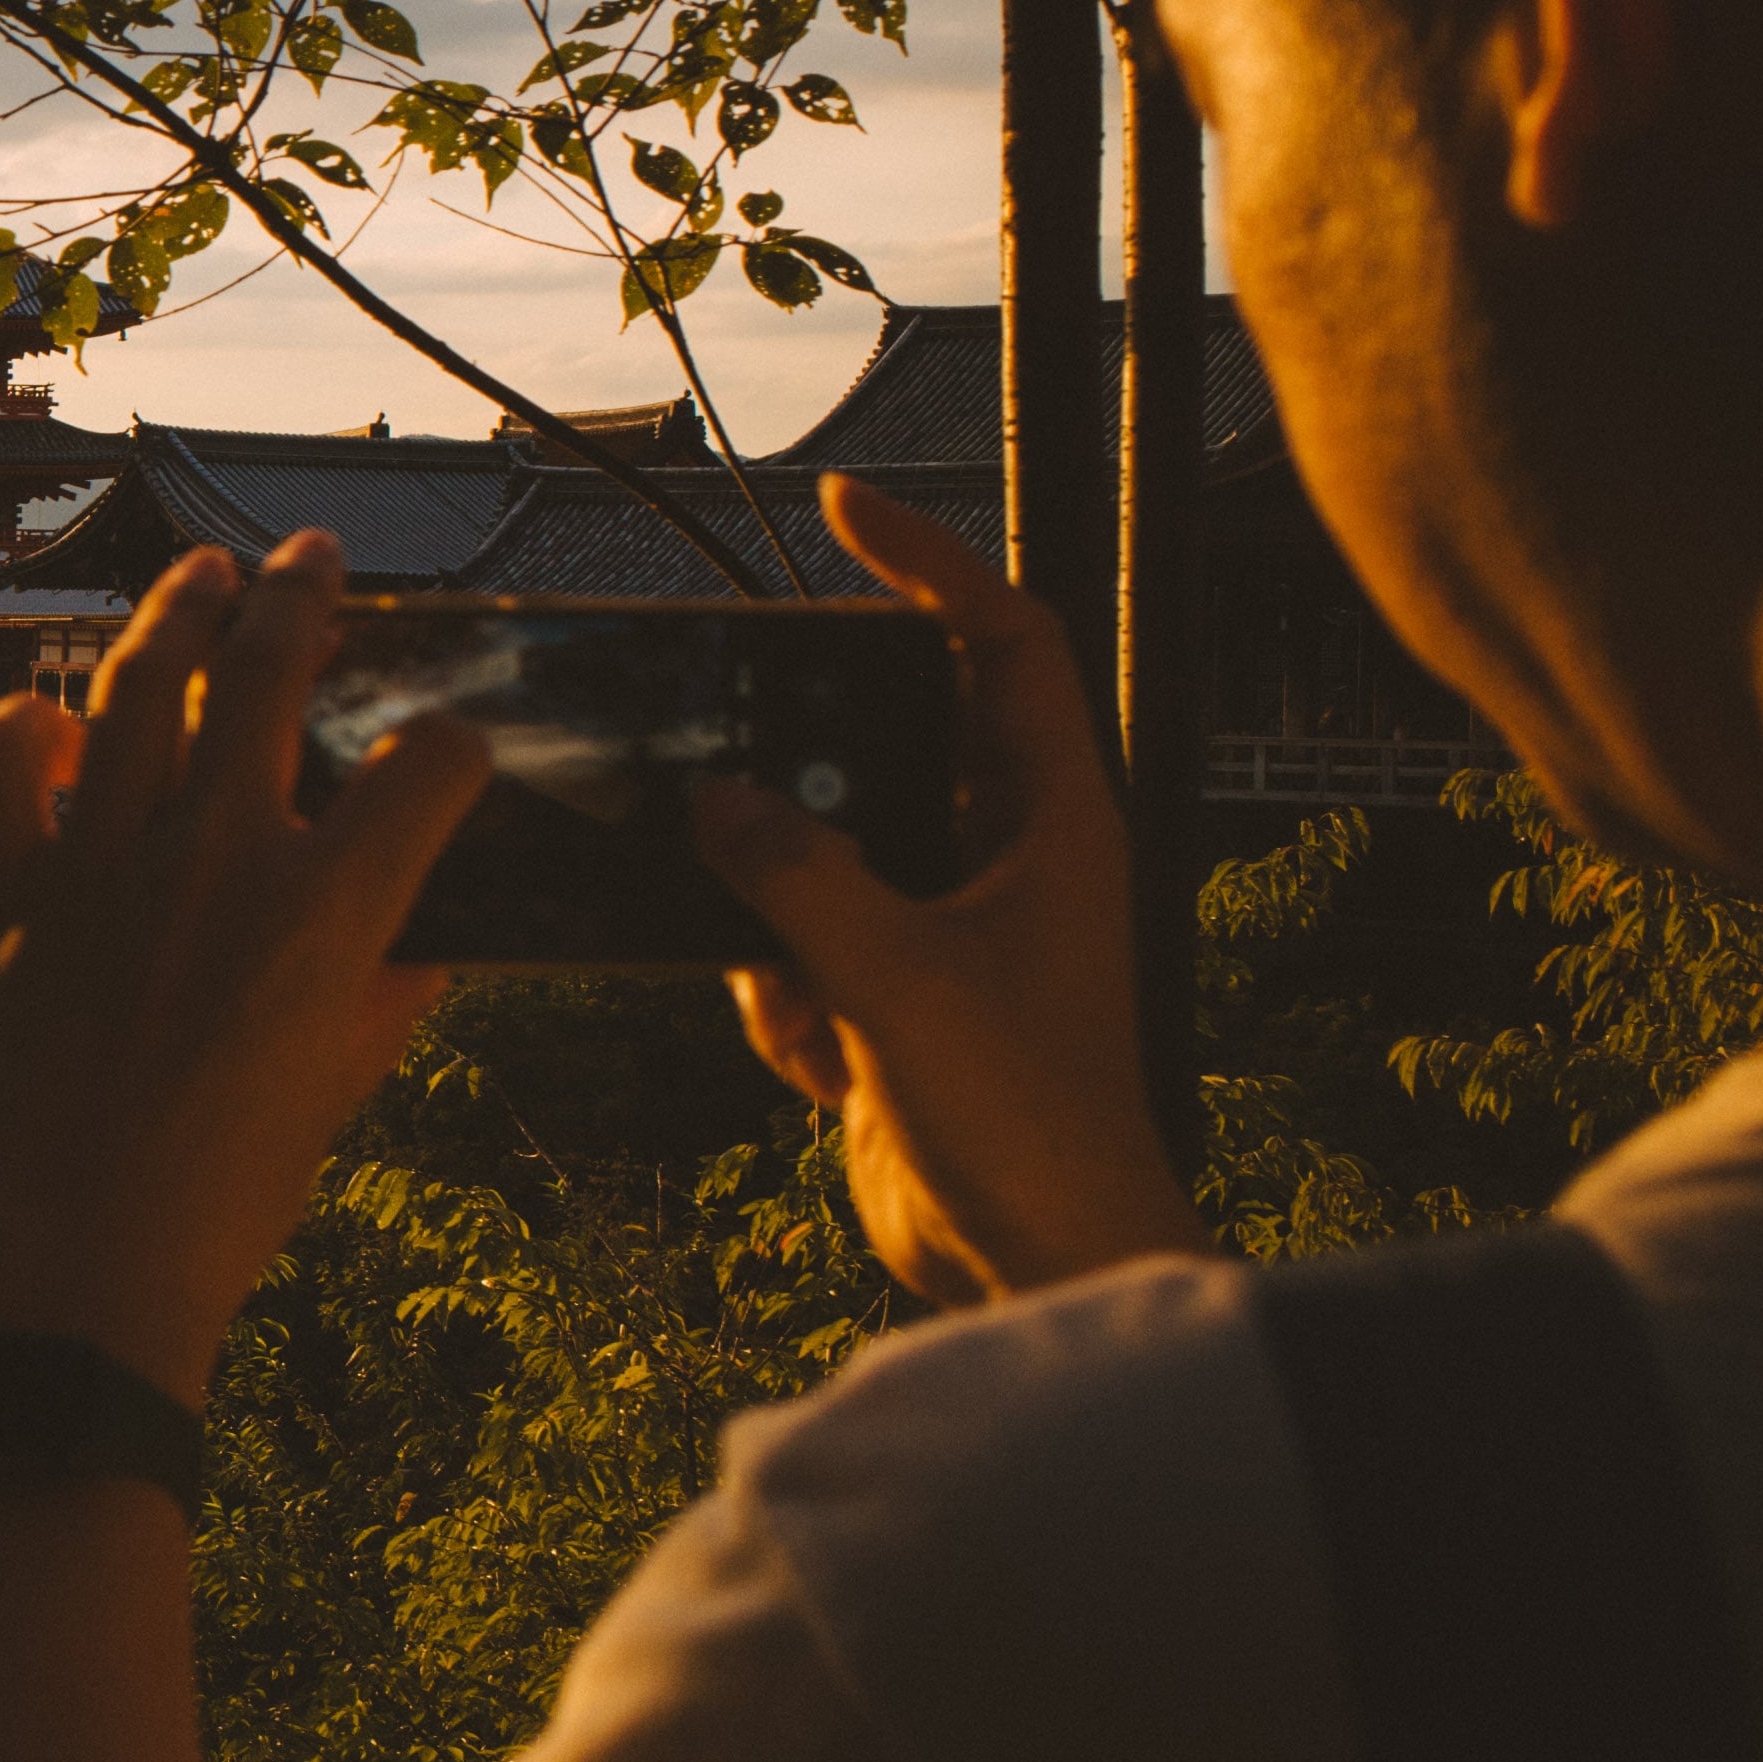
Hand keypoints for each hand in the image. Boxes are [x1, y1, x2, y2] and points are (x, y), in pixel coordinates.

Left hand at [0, 533, 489, 1403]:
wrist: (68, 1284)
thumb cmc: (217, 1208)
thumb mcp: (340, 1098)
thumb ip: (389, 996)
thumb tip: (428, 934)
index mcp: (329, 919)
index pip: (429, 771)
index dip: (454, 742)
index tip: (448, 737)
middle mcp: (218, 867)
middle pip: (268, 670)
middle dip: (302, 594)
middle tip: (312, 560)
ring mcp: (97, 869)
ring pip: (134, 684)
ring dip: (171, 613)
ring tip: (198, 577)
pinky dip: (20, 723)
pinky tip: (49, 718)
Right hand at [690, 474, 1199, 1305]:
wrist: (1038, 1253)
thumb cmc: (1024, 1115)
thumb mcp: (897, 977)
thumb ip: (796, 874)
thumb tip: (713, 802)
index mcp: (1049, 820)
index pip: (1001, 642)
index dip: (929, 563)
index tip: (845, 509)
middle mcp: (1004, 855)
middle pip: (882, 739)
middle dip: (801, 768)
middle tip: (732, 756)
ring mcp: (948, 923)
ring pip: (820, 850)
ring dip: (778, 909)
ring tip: (801, 986)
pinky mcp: (897, 993)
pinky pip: (798, 943)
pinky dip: (782, 996)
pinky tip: (816, 1060)